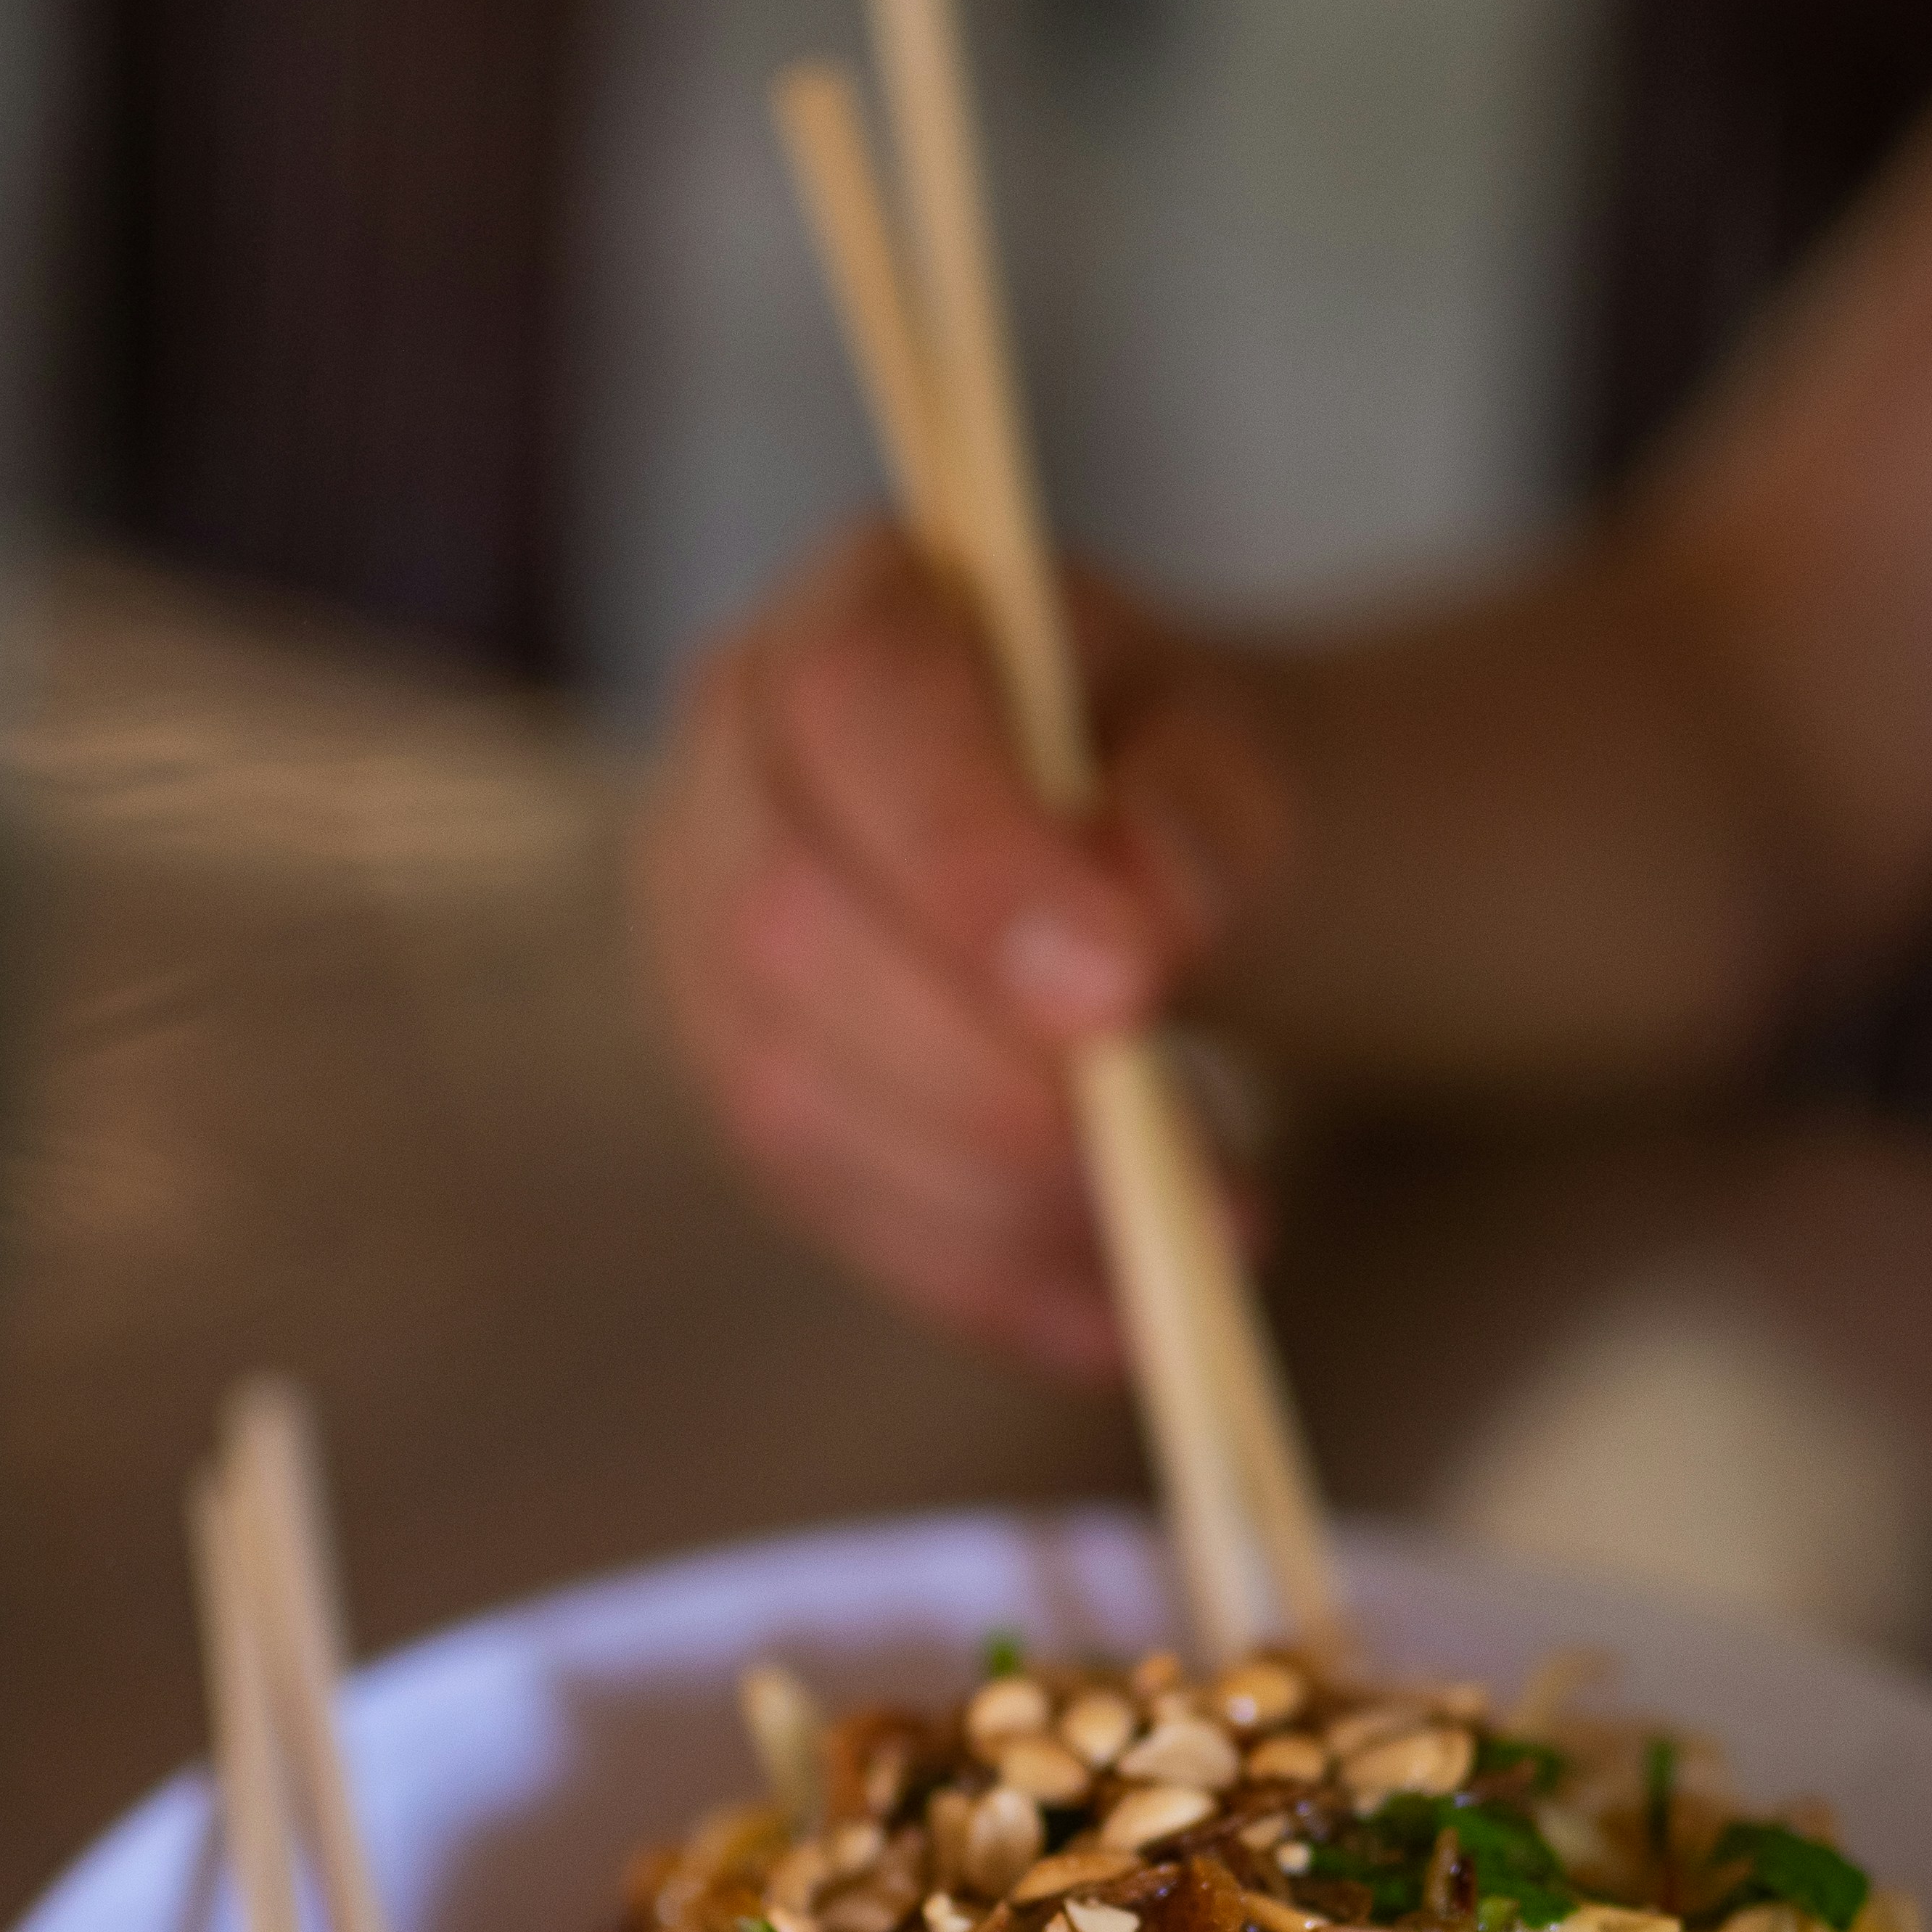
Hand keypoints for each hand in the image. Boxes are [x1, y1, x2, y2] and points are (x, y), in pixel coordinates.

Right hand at [640, 527, 1291, 1375]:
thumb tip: (1146, 913)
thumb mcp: (1234, 753)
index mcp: (849, 619)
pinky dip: (985, 1278)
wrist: (1135, 857)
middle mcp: (723, 768)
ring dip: (1001, 1200)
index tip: (1128, 989)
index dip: (970, 859)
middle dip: (982, 1072)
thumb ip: (1202, 808)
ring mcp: (697, 944)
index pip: (852, 709)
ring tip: (1201, 1231)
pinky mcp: (738, 1089)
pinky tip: (1120, 1312)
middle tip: (1177, 1160)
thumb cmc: (1167, 778)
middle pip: (786, 926)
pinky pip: (830, 1210)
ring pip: (788, 1099)